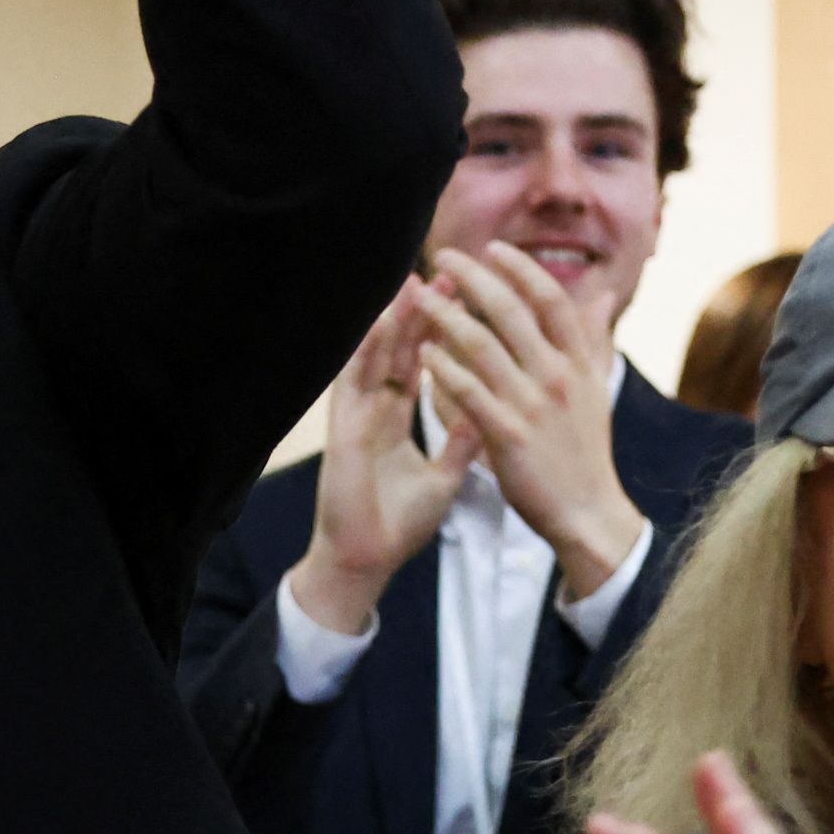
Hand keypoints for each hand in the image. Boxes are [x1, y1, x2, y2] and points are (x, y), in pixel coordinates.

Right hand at [287, 285, 469, 636]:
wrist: (368, 560)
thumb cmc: (399, 525)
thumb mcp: (444, 478)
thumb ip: (463, 443)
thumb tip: (491, 410)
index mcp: (396, 419)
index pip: (422, 362)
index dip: (444, 330)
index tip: (468, 297)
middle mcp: (375, 410)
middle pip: (402, 350)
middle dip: (424, 312)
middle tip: (448, 273)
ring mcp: (356, 416)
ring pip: (376, 357)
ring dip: (394, 321)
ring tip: (415, 283)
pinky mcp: (342, 430)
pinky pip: (353, 383)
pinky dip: (366, 352)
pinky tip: (380, 323)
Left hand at [418, 247, 646, 590]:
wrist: (587, 512)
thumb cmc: (586, 450)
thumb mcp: (597, 390)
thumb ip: (594, 340)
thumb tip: (602, 296)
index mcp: (579, 363)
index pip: (550, 300)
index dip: (521, 268)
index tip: (493, 248)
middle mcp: (558, 376)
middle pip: (511, 311)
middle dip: (474, 277)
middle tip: (443, 256)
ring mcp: (533, 406)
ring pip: (482, 345)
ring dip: (447, 316)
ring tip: (421, 298)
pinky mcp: (509, 437)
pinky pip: (469, 392)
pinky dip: (444, 369)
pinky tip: (423, 353)